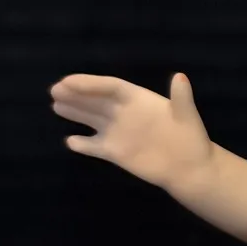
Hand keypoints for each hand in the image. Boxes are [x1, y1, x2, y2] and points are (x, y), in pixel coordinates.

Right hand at [50, 72, 212, 193]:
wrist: (191, 168)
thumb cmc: (191, 139)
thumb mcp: (187, 116)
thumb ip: (181, 97)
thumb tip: (180, 76)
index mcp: (139, 100)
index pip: (110, 87)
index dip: (90, 83)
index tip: (68, 81)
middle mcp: (125, 113)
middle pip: (96, 100)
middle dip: (76, 95)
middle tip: (55, 91)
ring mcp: (119, 132)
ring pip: (92, 119)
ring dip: (74, 112)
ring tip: (56, 106)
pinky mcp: (116, 152)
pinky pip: (95, 146)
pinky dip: (83, 145)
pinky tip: (70, 141)